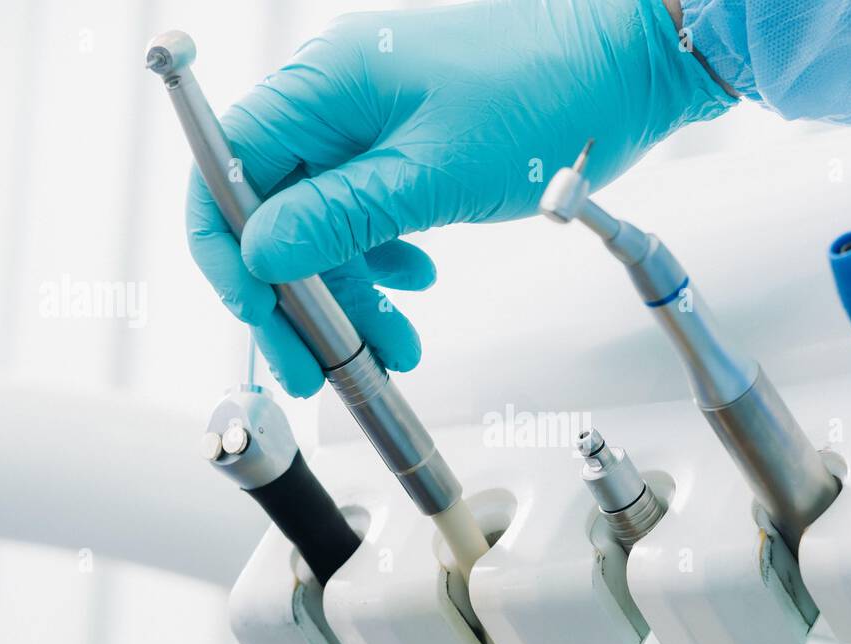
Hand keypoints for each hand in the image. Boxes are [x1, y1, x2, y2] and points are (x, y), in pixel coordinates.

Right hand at [187, 0, 731, 396]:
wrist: (623, 68)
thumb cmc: (546, 97)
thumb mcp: (434, 176)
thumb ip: (341, 217)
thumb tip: (259, 253)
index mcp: (323, 86)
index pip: (227, 168)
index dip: (227, 249)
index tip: (257, 312)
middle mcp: (335, 102)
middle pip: (275, 211)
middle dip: (297, 296)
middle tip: (315, 368)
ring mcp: (371, 126)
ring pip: (326, 226)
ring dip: (352, 294)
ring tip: (391, 346)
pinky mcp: (407, 149)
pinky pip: (369, 216)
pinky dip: (385, 263)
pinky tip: (414, 287)